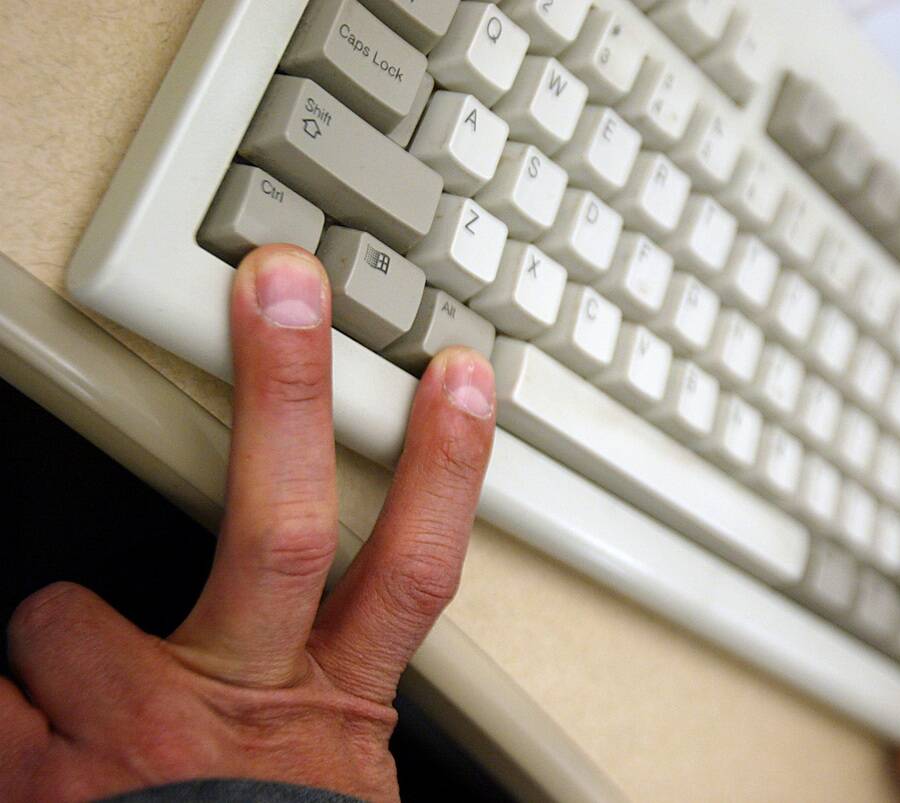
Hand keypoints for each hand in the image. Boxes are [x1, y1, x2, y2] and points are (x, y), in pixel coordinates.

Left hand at [0, 245, 495, 800]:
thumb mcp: (329, 773)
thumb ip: (325, 682)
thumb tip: (323, 615)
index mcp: (334, 708)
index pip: (412, 570)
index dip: (444, 464)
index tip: (456, 371)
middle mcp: (245, 704)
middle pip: (278, 529)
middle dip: (285, 393)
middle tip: (284, 287)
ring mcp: (134, 737)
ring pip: (62, 620)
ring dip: (55, 640)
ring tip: (74, 694)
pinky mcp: (35, 773)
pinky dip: (0, 708)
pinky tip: (32, 739)